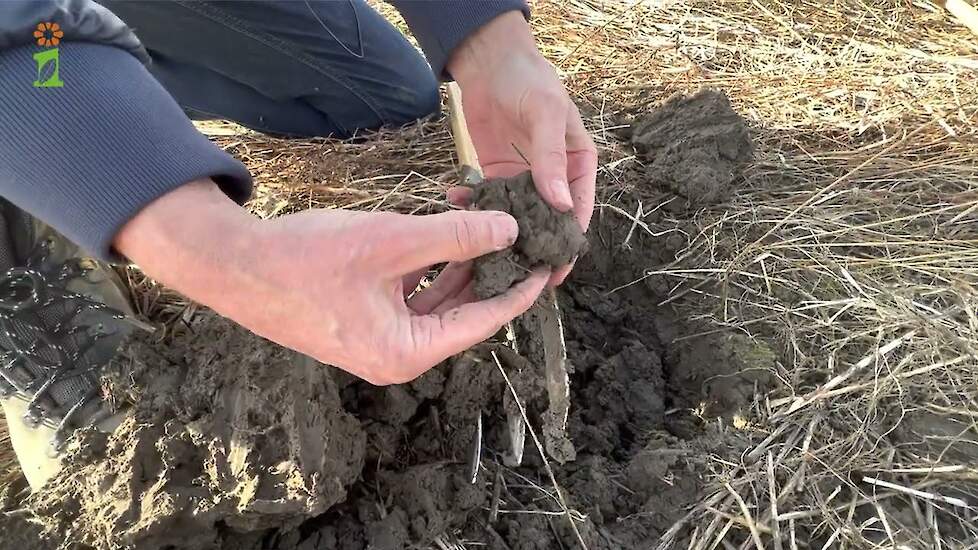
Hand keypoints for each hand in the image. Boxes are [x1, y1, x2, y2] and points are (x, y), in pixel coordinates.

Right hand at [115, 180, 548, 384]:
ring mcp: (375, 340)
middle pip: (461, 314)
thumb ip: (455, 236)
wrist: (233, 265)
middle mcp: (396, 355)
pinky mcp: (359, 321)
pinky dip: (427, 269)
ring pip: (436, 303)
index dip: (518, 291)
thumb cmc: (307, 258)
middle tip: (520, 241)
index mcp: (407, 351)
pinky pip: (409, 297)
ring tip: (484, 229)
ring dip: (458, 267)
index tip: (547, 266)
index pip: (482, 322)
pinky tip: (440, 235)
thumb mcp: (392, 242)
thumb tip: (509, 230)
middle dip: (489, 274)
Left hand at [447, 11, 597, 285]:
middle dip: (535, 249)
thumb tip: (563, 206)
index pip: (580, 210)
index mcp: (578, 165)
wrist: (492, 61)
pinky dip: (472, 206)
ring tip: (484, 256)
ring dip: (501, 234)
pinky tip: (455, 208)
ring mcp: (523, 179)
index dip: (570, 242)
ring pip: (516, 217)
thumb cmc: (530, 81)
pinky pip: (487, 199)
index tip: (558, 271)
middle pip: (548, 222)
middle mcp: (553, 178)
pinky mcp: (495, 175)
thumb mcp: (546, 115)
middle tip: (518, 278)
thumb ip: (552, 158)